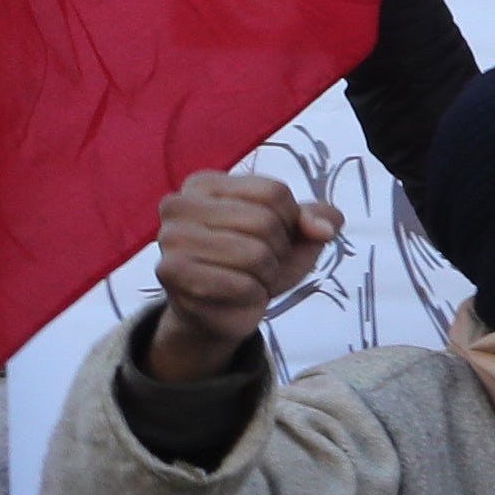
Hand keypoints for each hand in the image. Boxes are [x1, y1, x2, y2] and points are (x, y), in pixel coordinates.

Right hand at [143, 169, 334, 379]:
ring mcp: (171, 238)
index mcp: (205, 184)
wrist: (224, 311)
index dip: (291, 222)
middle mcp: (179, 205)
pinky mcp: (171, 273)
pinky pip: (240, 284)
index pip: (275, 192)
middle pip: (265, 221)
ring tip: (249, 278)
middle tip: (261, 264)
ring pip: (255, 254)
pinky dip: (253, 295)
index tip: (275, 237)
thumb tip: (324, 228)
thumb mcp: (297, 235)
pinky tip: (238, 295)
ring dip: (267, 275)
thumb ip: (319, 218)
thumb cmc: (258, 263)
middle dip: (278, 252)